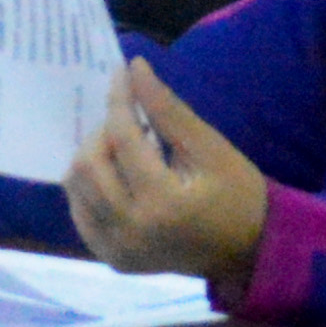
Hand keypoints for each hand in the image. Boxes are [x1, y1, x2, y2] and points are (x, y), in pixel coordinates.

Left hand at [58, 63, 268, 282]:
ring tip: (123, 149)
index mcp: (163, 202)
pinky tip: (114, 175)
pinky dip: (88, 187)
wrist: (248, 250)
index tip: (122, 72)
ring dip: (92, 157)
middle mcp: (131, 230)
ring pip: (77, 188)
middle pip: (88, 164)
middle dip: (102, 131)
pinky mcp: (113, 258)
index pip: (123, 138)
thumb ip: (167, 109)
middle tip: (128, 121)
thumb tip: (134, 67)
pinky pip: (81, 214)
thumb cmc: (237, 194)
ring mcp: (117, 249)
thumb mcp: (209, 147)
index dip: (120, 99)